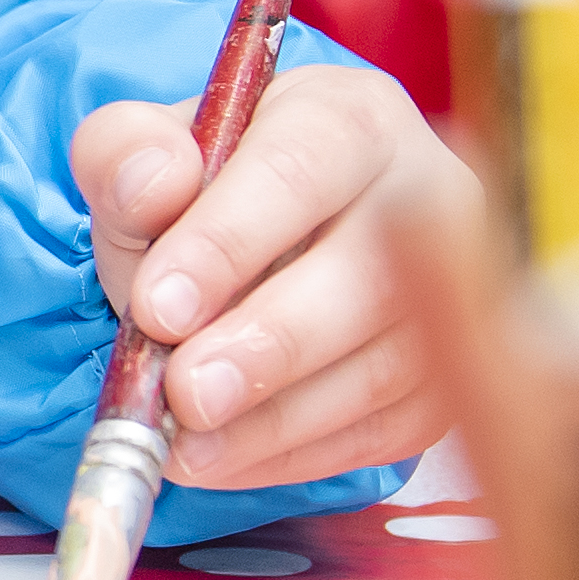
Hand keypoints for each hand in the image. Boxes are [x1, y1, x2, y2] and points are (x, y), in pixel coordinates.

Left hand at [69, 65, 475, 500]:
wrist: (260, 247)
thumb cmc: (205, 193)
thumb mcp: (144, 154)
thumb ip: (126, 156)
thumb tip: (153, 187)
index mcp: (352, 118)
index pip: (300, 169)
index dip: (229, 242)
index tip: (157, 307)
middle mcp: (426, 196)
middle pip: (369, 275)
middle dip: (268, 344)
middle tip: (185, 394)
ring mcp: (452, 293)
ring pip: (385, 367)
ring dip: (278, 420)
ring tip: (186, 447)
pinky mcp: (445, 376)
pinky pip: (385, 430)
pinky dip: (296, 456)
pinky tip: (222, 461)